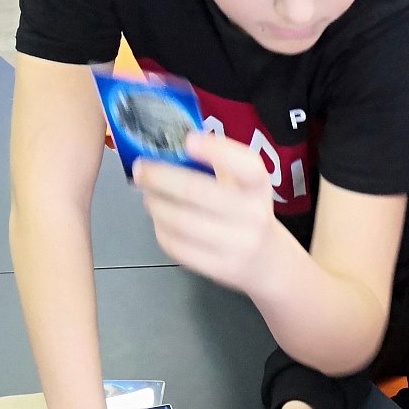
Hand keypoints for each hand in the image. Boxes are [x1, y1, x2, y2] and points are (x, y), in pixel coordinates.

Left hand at [133, 131, 284, 295]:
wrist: (267, 261)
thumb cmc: (246, 212)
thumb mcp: (245, 185)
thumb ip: (218, 164)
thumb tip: (168, 148)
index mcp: (259, 187)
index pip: (245, 165)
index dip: (215, 151)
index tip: (187, 140)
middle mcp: (253, 215)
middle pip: (196, 191)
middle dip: (159, 178)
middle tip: (141, 171)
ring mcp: (238, 244)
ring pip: (180, 221)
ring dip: (155, 205)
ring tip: (149, 197)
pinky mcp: (221, 268)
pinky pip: (178, 247)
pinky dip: (160, 230)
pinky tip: (159, 221)